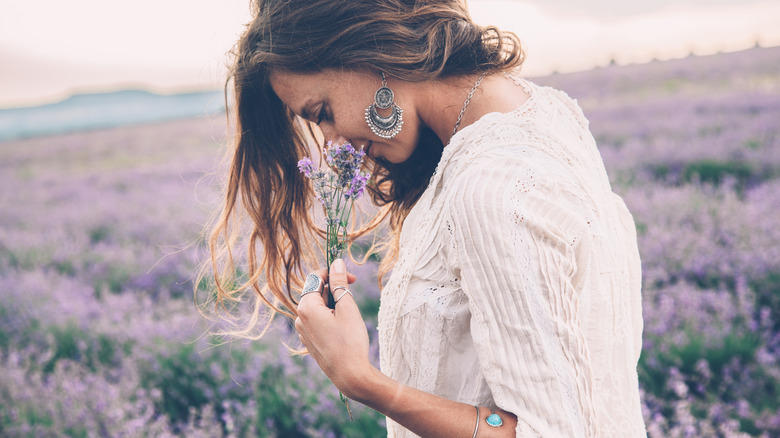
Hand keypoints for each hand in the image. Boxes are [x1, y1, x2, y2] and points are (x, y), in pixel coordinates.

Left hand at [295, 258, 372, 398]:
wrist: (350, 375)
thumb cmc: (350, 341)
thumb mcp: (347, 307)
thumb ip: (340, 283)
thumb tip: (337, 262)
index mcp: (306, 307)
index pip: (315, 278)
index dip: (334, 273)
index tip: (352, 278)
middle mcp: (300, 318)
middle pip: (316, 292)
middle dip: (335, 289)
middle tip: (353, 296)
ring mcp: (303, 331)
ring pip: (318, 307)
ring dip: (334, 304)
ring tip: (349, 316)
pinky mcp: (310, 341)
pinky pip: (318, 321)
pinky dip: (330, 317)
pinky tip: (343, 328)